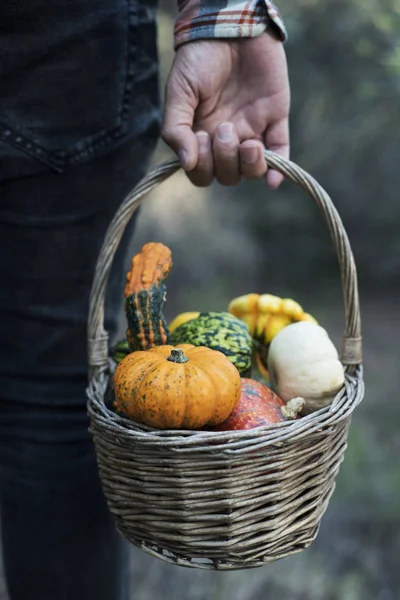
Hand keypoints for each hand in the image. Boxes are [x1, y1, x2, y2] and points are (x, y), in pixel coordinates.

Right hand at [161, 30, 289, 188]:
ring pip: (253, 170)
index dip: (203, 167)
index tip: (201, 138)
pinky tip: (274, 180)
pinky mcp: (275, 118)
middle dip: (225, 160)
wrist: (229, 24)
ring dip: (250, 165)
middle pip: (228, 176)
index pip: (202, 174)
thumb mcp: (178, 92)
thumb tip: (186, 163)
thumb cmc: (198, 58)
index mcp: (201, 136)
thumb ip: (175, 129)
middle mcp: (227, 140)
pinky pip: (281, 153)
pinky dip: (279, 169)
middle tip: (224, 127)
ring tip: (250, 144)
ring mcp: (252, 130)